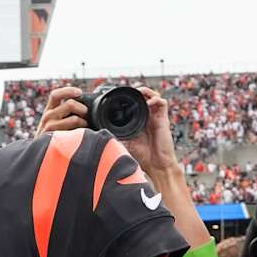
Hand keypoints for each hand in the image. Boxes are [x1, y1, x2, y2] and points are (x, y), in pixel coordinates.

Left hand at [39, 85, 180, 177]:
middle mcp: (146, 116)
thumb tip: (92, 133)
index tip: (114, 96)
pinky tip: (148, 102)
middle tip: (125, 91)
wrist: (157, 165)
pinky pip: (162, 101)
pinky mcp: (163, 118)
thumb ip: (110, 135)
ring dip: (144, 91)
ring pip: (151, 94)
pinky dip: (155, 98)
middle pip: (141, 95)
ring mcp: (155, 116)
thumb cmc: (141, 156)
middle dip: (133, 91)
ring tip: (137, 92)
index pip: (131, 103)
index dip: (124, 98)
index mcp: (136, 120)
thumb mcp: (121, 142)